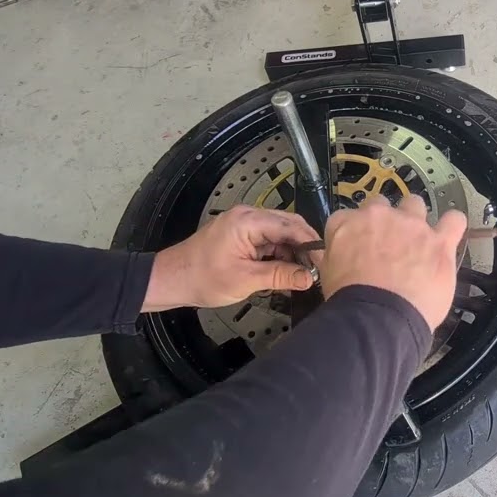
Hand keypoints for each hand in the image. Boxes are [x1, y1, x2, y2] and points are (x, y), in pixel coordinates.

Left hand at [142, 206, 319, 310]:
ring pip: (279, 234)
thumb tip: (309, 278)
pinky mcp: (241, 235)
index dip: (310, 244)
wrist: (172, 279)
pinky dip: (278, 255)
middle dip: (303, 248)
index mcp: (248, 221)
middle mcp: (248, 216)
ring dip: (291, 253)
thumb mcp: (246, 280)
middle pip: (288, 226)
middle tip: (317, 269)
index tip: (324, 262)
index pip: (291, 226)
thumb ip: (280, 276)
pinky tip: (285, 272)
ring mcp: (244, 224)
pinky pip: (268, 241)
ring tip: (302, 275)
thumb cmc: (203, 278)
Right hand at [320, 196, 467, 330]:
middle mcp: (380, 217)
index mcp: (348, 224)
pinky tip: (449, 234)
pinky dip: (452, 225)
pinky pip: (453, 220)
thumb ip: (333, 256)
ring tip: (417, 240)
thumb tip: (337, 256)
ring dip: (415, 218)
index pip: (349, 216)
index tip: (361, 244)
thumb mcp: (327, 275)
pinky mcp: (439, 241)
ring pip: (415, 204)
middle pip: (382, 205)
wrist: (377, 317)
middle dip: (385, 221)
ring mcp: (412, 226)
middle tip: (388, 245)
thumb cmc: (351, 301)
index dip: (357, 231)